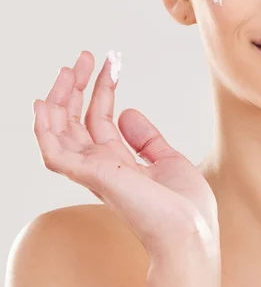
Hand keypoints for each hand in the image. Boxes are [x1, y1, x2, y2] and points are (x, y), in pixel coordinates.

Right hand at [32, 50, 219, 260]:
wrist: (191, 229)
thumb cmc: (184, 205)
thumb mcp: (168, 160)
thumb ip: (146, 139)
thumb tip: (128, 112)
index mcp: (119, 162)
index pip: (100, 119)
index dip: (103, 89)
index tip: (111, 62)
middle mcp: (101, 166)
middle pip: (77, 120)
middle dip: (79, 87)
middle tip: (84, 56)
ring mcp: (94, 172)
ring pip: (60, 132)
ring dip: (60, 99)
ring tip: (69, 68)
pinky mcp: (92, 176)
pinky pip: (55, 152)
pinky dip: (45, 129)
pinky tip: (44, 104)